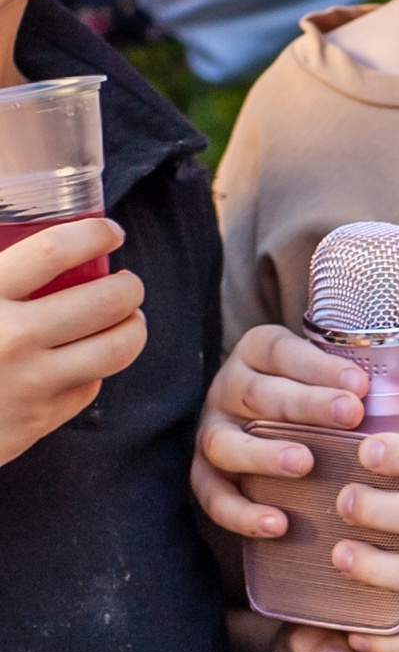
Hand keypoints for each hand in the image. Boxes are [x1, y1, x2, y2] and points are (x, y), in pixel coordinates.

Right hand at [0, 218, 146, 465]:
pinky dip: (93, 369)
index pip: (54, 251)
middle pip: (105, 301)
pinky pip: (89, 386)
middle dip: (130, 287)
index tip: (109, 231)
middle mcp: (11, 338)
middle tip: (127, 284)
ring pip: (117, 348)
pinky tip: (83, 359)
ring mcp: (29, 383)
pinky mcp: (38, 420)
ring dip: (133, 328)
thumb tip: (19, 236)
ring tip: (128, 319)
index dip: (93, 234)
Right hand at [192, 324, 369, 538]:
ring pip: (226, 443)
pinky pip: (212, 495)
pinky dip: (240, 512)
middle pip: (260, 394)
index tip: (360, 383)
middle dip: (305, 404)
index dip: (319, 366)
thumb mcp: (345, 366)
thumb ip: (388, 349)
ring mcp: (214, 432)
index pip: (283, 351)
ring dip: (264, 454)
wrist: (277, 427)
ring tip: (305, 464)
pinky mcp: (205, 475)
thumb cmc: (324, 394)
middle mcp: (230, 389)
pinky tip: (277, 523)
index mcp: (261, 353)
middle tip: (348, 415)